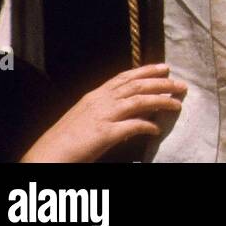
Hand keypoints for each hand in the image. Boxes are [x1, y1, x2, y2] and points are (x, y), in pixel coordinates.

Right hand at [21, 64, 186, 162]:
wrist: (44, 157)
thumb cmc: (62, 141)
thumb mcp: (84, 117)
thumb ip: (103, 110)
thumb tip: (124, 112)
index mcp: (94, 96)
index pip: (125, 77)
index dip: (146, 71)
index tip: (164, 68)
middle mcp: (100, 101)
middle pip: (137, 86)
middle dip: (162, 83)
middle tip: (181, 84)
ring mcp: (103, 116)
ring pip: (140, 101)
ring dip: (161, 101)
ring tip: (177, 104)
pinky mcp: (104, 134)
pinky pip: (132, 126)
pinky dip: (147, 125)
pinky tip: (156, 129)